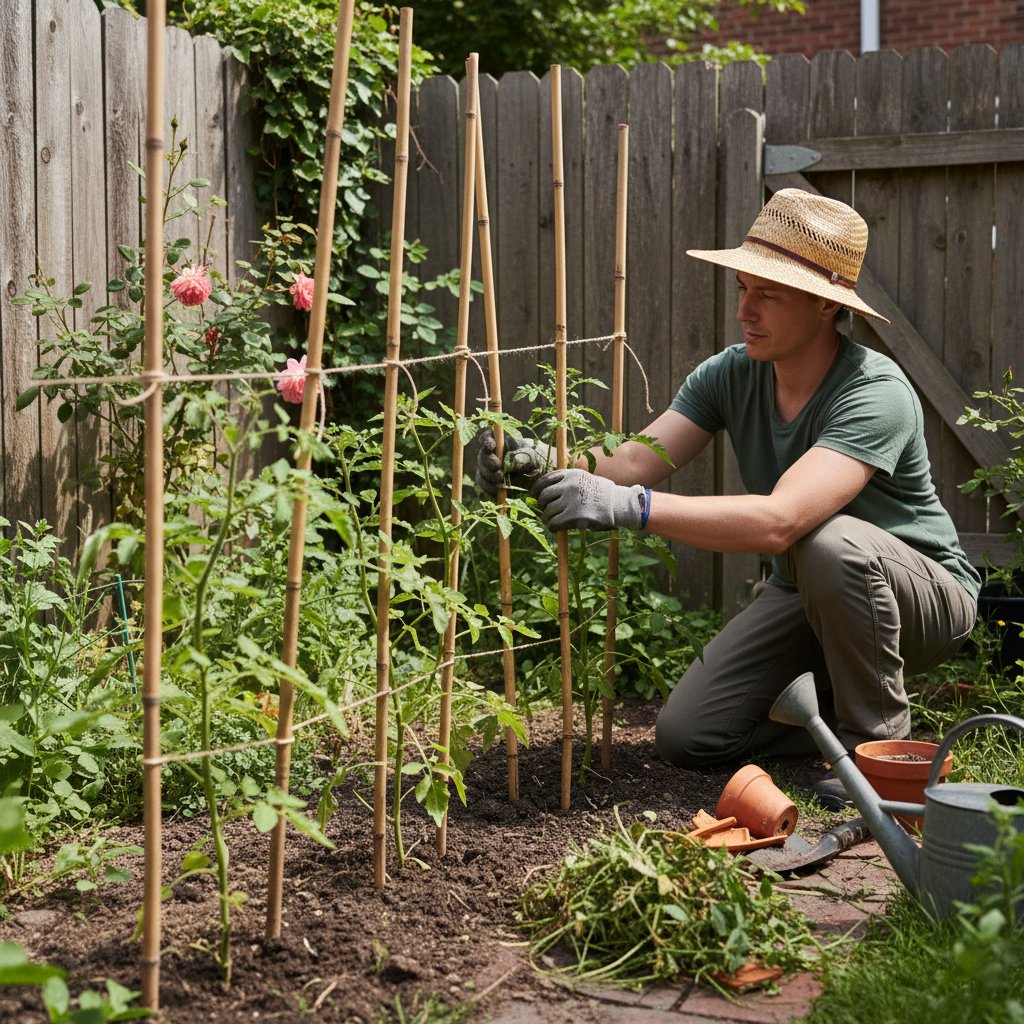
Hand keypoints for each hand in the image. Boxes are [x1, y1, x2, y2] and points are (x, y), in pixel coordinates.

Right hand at [474, 429, 553, 496]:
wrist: (538, 477)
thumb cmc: (536, 460)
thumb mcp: (533, 457)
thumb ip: (523, 457)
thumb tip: (512, 460)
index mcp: (503, 441)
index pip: (489, 436)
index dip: (486, 438)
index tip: (491, 445)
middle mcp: (493, 453)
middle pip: (483, 454)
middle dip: (488, 461)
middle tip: (497, 466)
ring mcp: (490, 467)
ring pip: (481, 470)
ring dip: (488, 475)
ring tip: (500, 479)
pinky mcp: (490, 480)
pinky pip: (483, 483)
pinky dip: (487, 487)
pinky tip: (495, 490)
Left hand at [530, 469, 644, 531]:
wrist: (618, 504)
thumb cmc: (603, 494)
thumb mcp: (586, 479)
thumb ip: (569, 481)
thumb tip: (549, 490)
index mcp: (571, 474)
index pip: (545, 479)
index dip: (536, 488)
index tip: (533, 494)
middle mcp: (568, 486)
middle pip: (544, 496)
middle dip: (542, 505)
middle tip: (546, 511)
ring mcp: (570, 500)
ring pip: (547, 511)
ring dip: (547, 518)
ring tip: (551, 521)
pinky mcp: (573, 516)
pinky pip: (553, 522)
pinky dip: (551, 527)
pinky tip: (555, 529)